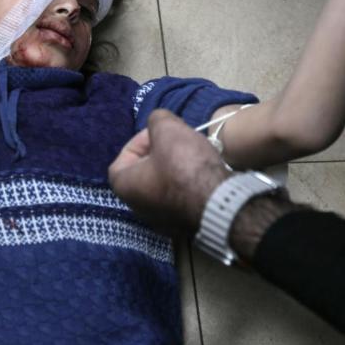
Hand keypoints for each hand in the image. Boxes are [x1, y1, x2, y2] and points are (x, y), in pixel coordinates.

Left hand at [108, 110, 230, 235]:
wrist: (220, 204)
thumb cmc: (184, 166)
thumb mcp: (167, 129)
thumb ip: (157, 119)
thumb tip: (159, 122)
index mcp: (124, 187)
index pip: (125, 156)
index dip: (141, 139)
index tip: (161, 133)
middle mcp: (138, 207)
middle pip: (146, 170)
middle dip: (162, 151)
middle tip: (180, 141)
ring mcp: (162, 220)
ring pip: (165, 184)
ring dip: (178, 166)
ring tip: (195, 154)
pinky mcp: (184, 224)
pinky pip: (182, 198)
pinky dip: (189, 184)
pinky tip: (204, 174)